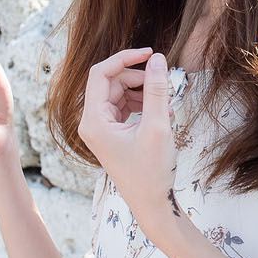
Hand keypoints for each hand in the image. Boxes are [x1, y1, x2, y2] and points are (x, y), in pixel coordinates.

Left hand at [77, 46, 179, 233]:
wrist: (152, 204)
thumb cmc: (152, 171)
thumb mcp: (157, 127)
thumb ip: (156, 90)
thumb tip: (158, 59)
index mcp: (93, 121)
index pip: (101, 74)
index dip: (125, 58)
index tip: (151, 53)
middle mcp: (92, 123)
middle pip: (111, 82)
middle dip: (137, 78)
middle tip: (163, 83)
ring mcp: (101, 129)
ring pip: (119, 94)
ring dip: (142, 92)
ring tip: (166, 103)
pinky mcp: (112, 134)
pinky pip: (124, 107)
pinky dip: (142, 104)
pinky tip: (161, 112)